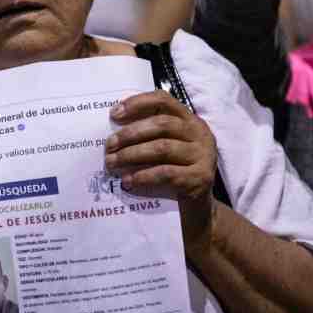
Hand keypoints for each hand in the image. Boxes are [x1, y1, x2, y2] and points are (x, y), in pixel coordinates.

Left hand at [106, 90, 216, 253]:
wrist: (198, 212)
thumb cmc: (175, 176)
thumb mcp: (166, 151)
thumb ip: (149, 136)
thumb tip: (113, 129)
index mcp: (191, 121)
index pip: (164, 100)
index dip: (138, 103)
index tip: (114, 113)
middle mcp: (201, 134)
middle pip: (161, 124)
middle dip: (130, 134)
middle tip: (108, 145)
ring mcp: (204, 156)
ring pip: (162, 147)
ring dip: (132, 154)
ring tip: (112, 163)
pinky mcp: (200, 179)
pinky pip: (166, 173)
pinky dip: (143, 176)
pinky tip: (127, 181)